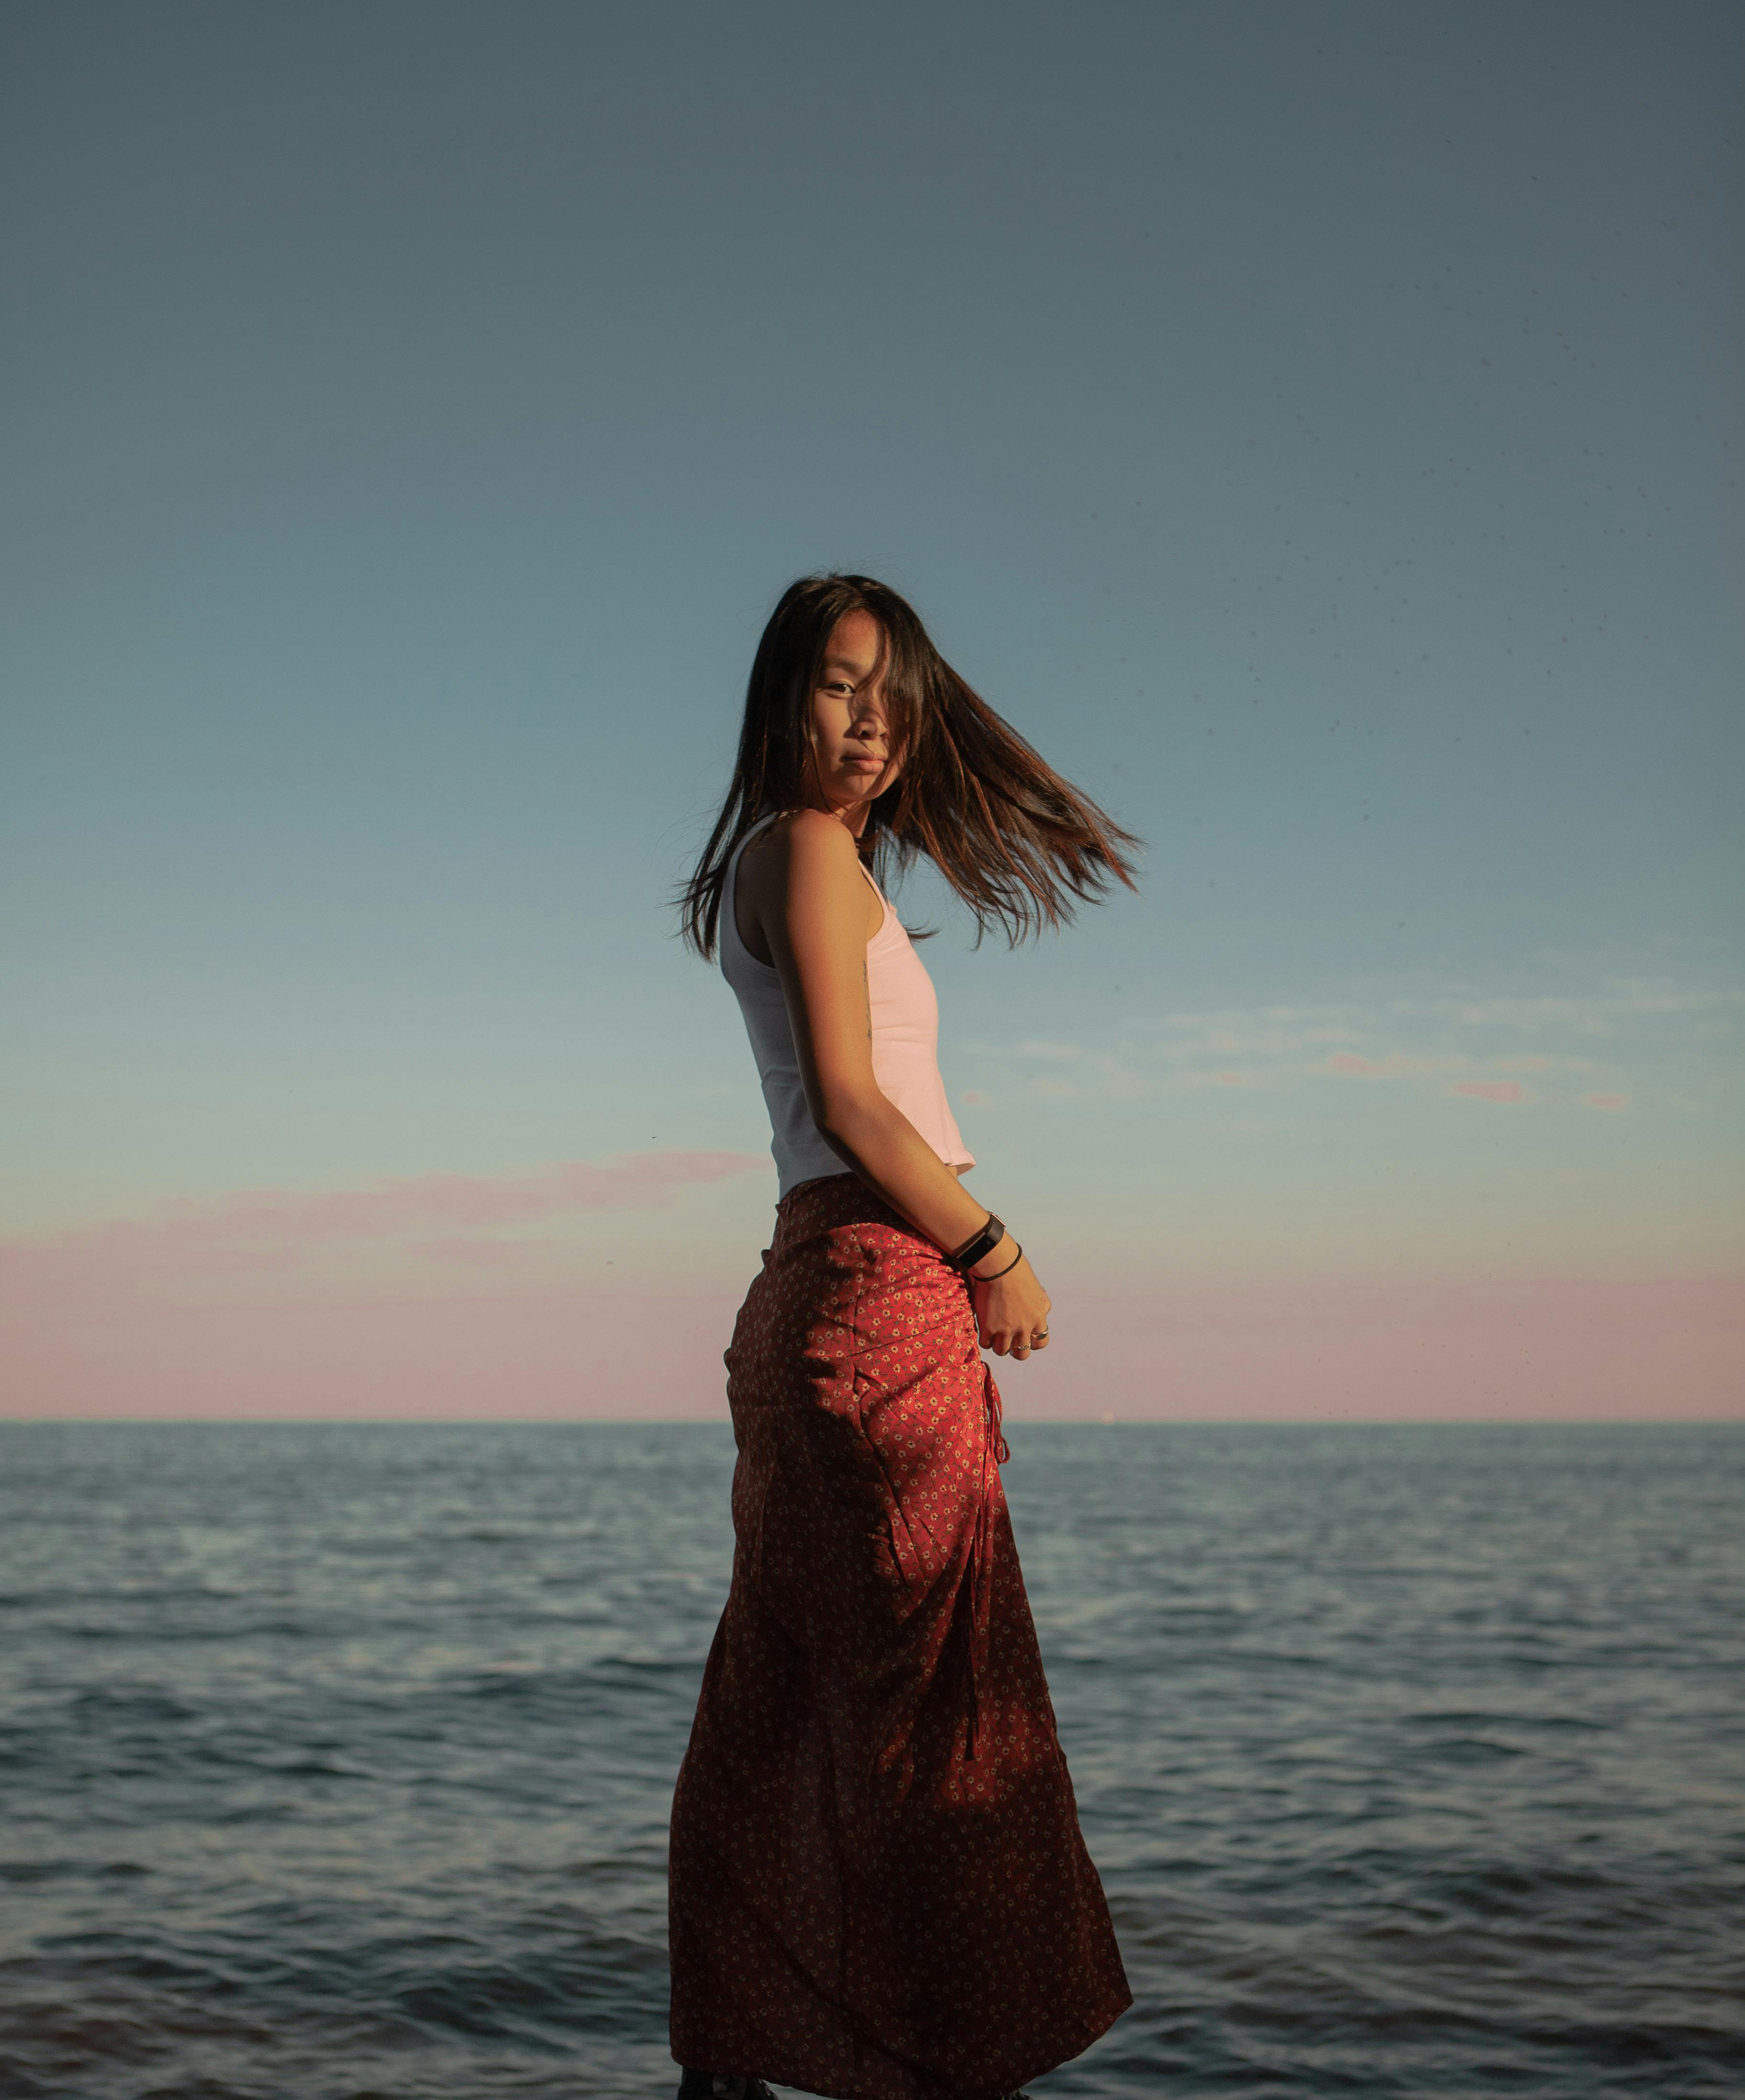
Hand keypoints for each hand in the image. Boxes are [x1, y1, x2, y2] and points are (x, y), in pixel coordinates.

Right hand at [971, 1240, 1050, 1360]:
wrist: (999, 1267)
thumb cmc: (1018, 1272)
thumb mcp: (1037, 1290)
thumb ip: (1042, 1305)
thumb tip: (1044, 1312)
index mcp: (1038, 1318)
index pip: (1041, 1343)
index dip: (1032, 1343)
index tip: (1025, 1337)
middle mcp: (1024, 1328)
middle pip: (1022, 1354)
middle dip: (1016, 1350)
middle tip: (1008, 1341)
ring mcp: (1006, 1330)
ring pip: (1002, 1351)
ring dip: (998, 1345)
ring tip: (993, 1335)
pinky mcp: (988, 1328)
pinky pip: (985, 1344)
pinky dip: (984, 1339)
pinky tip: (983, 1330)